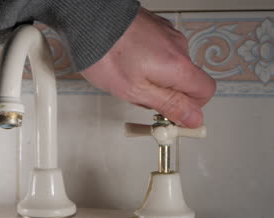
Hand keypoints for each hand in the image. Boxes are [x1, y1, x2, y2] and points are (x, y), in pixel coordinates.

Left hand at [81, 7, 215, 127]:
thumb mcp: (136, 91)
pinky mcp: (156, 28)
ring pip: (170, 68)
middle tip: (137, 95)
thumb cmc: (107, 55)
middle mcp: (179, 47)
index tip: (171, 116)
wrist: (89, 21)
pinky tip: (126, 63)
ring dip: (153, 78)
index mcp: (178, 65)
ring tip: (126, 76)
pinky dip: (147, 62)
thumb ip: (168, 105)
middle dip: (165, 94)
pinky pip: (160, 53)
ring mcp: (168, 35)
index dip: (190, 107)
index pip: (205, 91)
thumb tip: (193, 119)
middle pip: (186, 80)